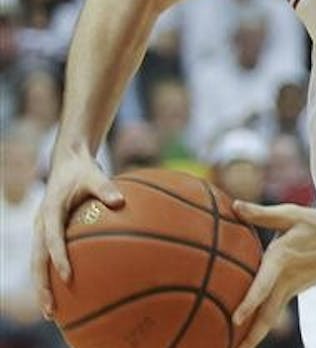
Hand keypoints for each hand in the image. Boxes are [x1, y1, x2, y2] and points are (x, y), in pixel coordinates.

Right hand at [32, 147, 124, 317]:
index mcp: (50, 211)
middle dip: (42, 286)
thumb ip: (106, 188)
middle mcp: (41, 224)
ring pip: (37, 264)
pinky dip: (50, 276)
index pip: (52, 238)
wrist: (67, 161)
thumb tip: (120, 201)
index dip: (58, 258)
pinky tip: (63, 293)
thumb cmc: (83, 169)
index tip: (66, 276)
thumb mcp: (94, 174)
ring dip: (42, 287)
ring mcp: (41, 230)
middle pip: (37, 260)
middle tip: (49, 309)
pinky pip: (46, 258)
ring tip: (50, 312)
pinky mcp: (47, 233)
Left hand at [231, 202, 315, 347]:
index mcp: (282, 259)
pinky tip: (251, 330)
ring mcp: (293, 288)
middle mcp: (286, 279)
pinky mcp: (296, 291)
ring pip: (271, 317)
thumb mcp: (294, 215)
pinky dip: (263, 323)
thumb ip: (262, 214)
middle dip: (250, 335)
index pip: (263, 285)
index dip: (249, 303)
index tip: (235, 319)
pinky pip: (276, 310)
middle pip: (267, 314)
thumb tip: (234, 206)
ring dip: (255, 334)